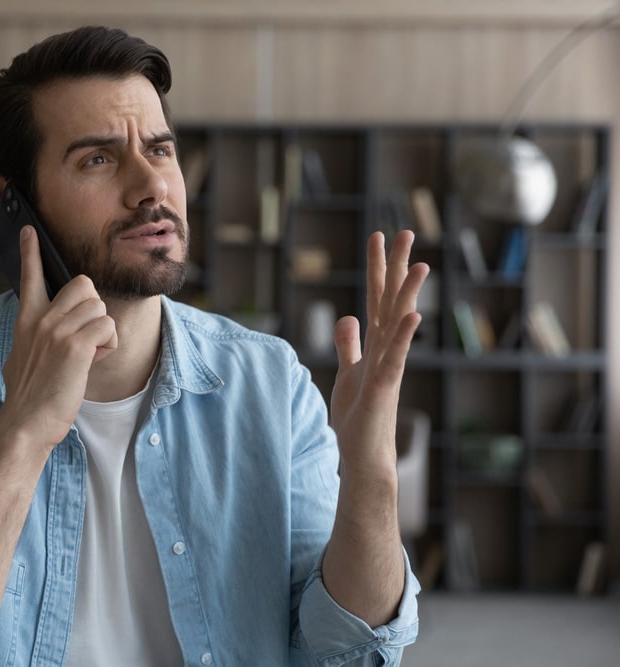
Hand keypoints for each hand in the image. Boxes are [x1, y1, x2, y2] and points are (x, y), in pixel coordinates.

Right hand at [0, 225, 117, 449]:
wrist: (25, 424)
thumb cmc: (29, 396)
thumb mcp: (22, 357)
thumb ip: (35, 336)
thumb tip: (46, 331)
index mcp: (26, 320)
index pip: (29, 277)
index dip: (30, 252)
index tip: (28, 231)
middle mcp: (41, 319)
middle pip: (84, 285)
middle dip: (94, 307)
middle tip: (86, 336)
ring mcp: (57, 331)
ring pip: (100, 308)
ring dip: (103, 333)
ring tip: (87, 356)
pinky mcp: (75, 346)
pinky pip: (107, 327)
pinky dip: (109, 345)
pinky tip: (92, 361)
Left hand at [329, 230, 428, 477]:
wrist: (364, 457)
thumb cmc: (358, 418)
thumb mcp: (348, 372)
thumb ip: (349, 344)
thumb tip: (348, 315)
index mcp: (376, 345)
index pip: (377, 298)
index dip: (378, 269)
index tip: (380, 238)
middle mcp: (387, 351)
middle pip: (392, 301)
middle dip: (397, 268)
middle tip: (406, 232)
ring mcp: (388, 367)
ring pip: (399, 324)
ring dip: (409, 295)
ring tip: (420, 264)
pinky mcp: (384, 387)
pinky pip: (396, 358)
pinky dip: (404, 337)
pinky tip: (413, 316)